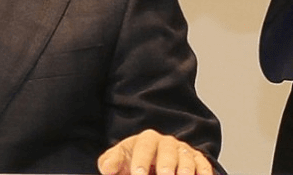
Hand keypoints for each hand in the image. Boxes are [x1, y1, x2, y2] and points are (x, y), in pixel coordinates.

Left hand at [98, 129, 213, 174]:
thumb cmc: (133, 161)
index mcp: (146, 140)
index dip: (141, 161)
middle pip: (168, 149)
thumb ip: (110, 162)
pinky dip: (204, 172)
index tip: (138, 174)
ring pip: (187, 157)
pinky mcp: (197, 160)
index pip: (144, 147)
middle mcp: (167, 142)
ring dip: (186, 169)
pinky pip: (203, 164)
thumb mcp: (119, 160)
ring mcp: (183, 151)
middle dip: (166, 164)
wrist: (151, 163)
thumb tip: (107, 169)